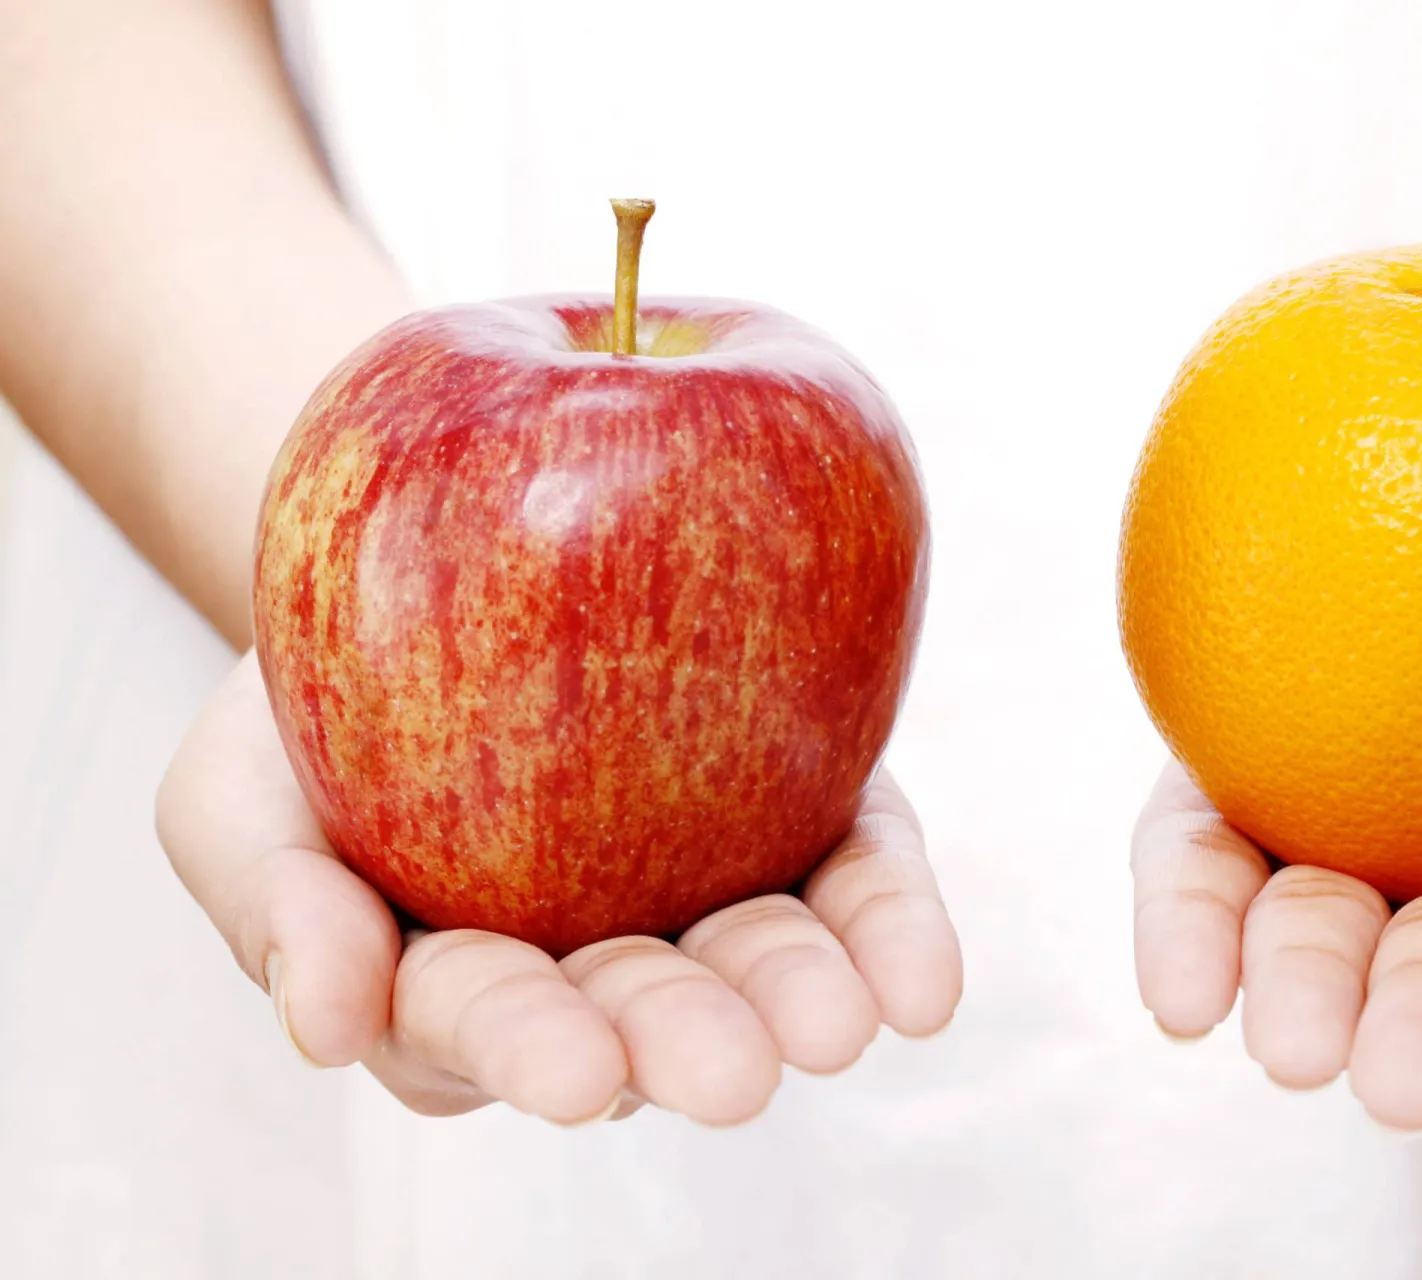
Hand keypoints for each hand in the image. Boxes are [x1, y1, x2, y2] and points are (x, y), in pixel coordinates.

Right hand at [157, 655, 961, 1126]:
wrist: (433, 557)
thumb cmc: (312, 704)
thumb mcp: (237, 794)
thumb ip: (273, 908)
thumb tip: (323, 1028)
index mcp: (463, 986)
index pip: (486, 1023)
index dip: (526, 1045)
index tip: (571, 1068)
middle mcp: (598, 967)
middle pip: (643, 1014)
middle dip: (685, 1043)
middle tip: (732, 1073)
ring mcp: (708, 899)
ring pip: (764, 966)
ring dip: (806, 998)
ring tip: (842, 1021)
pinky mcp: (806, 824)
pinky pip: (858, 882)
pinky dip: (893, 928)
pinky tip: (924, 980)